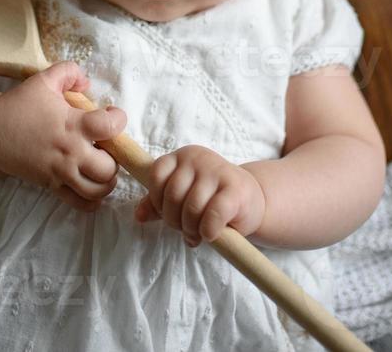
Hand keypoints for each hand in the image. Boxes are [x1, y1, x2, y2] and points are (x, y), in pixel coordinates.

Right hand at [0, 61, 127, 212]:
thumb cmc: (20, 105)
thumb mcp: (44, 79)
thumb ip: (70, 72)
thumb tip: (87, 83)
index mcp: (73, 124)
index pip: (111, 127)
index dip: (118, 120)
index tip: (112, 115)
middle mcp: (71, 152)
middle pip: (109, 167)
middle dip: (115, 158)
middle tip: (106, 147)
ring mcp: (61, 172)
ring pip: (98, 189)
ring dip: (106, 180)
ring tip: (101, 168)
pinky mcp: (51, 186)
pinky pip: (79, 203)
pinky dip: (92, 201)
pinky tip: (93, 189)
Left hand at [133, 145, 266, 246]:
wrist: (253, 200)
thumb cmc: (212, 199)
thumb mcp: (183, 197)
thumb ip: (159, 204)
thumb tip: (138, 215)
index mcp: (182, 156)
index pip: (156, 175)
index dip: (158, 201)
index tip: (168, 213)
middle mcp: (198, 157)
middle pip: (172, 195)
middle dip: (175, 221)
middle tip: (187, 230)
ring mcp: (218, 170)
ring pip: (191, 208)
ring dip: (192, 230)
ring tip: (199, 234)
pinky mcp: (235, 189)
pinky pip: (212, 215)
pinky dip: (208, 231)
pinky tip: (212, 234)